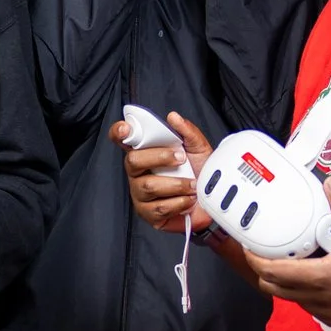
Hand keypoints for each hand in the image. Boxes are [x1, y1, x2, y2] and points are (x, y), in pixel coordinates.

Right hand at [114, 111, 212, 233]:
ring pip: (148, 186)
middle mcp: (138, 173)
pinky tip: (188, 201)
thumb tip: (173, 117)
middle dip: (160, 158)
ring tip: (192, 186)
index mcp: (145, 153)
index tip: (126, 128)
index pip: (122, 140)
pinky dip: (179, 203)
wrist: (211, 203)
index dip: (118, 132)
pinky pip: (159, 207)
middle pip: (132, 161)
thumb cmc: (200, 175)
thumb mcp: (198, 149)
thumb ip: (187, 132)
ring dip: (177, 185)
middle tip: (181, 160)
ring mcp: (140, 194)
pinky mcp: (148, 213)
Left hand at [239, 182, 330, 330]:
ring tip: (288, 258)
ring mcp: (324, 312)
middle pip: (272, 288)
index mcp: (319, 278)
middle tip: (263, 250)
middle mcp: (316, 299)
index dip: (254, 259)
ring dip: (282, 281)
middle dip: (262, 270)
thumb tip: (330, 184)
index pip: (271, 273)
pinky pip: (306, 305)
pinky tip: (312, 274)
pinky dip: (300, 291)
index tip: (248, 245)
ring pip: (289, 298)